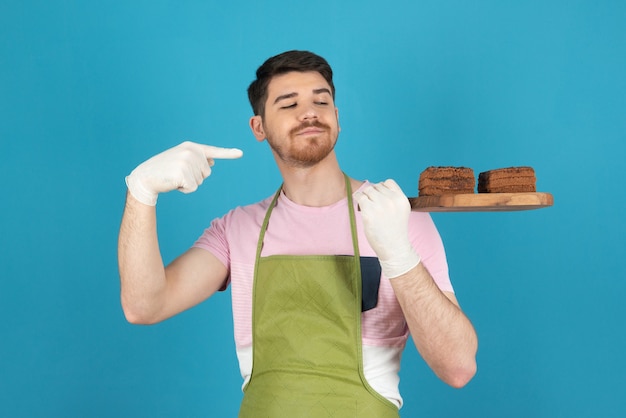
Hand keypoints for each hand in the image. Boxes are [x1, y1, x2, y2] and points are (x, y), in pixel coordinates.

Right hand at [125, 141, 242, 205]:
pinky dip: (184, 190)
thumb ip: (197, 161)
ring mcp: (187, 162)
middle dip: (194, 177)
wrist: (144, 177)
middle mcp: (191, 152)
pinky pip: (193, 188)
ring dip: (188, 184)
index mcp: (191, 146)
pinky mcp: (184, 174)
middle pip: (207, 173)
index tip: (240, 153)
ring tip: (174, 177)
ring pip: (200, 181)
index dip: (228, 153)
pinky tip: (173, 183)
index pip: (213, 151)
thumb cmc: (164, 170)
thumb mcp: (181, 161)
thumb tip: (212, 163)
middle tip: (177, 174)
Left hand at [354, 179, 420, 278]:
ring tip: (366, 206)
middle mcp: (392, 200)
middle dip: (372, 194)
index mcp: (401, 199)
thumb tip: (375, 188)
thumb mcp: (401, 211)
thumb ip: (392, 199)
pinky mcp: (369, 212)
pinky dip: (357, 199)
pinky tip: (360, 206)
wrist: (394, 247)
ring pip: (367, 190)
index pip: (388, 182)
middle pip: (376, 186)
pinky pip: (360, 197)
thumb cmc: (395, 230)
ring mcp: (380, 205)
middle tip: (371, 205)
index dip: (382, 188)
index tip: (379, 197)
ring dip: (364, 196)